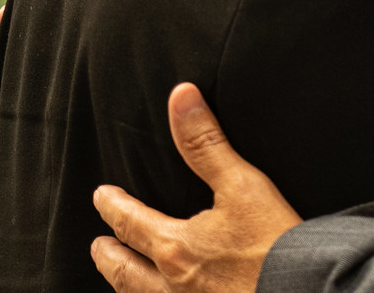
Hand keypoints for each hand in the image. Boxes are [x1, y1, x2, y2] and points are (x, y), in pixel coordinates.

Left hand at [91, 83, 300, 292]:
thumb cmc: (274, 246)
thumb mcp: (242, 186)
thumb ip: (207, 144)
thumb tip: (181, 98)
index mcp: (175, 247)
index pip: (130, 222)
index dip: (113, 207)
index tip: (101, 196)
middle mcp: (172, 286)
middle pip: (126, 272)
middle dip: (109, 256)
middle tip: (98, 246)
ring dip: (126, 286)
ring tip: (121, 280)